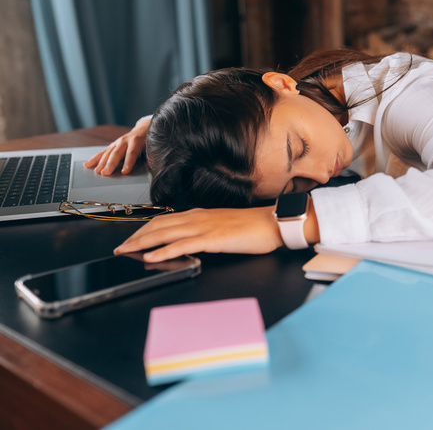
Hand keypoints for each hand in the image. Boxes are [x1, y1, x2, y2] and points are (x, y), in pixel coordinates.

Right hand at [84, 116, 150, 174]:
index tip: (125, 172)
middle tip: (105, 173)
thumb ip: (152, 154)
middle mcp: (125, 140)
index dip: (128, 163)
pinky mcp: (112, 145)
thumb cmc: (149, 139)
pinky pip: (102, 152)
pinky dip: (95, 159)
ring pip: (107, 153)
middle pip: (116, 154)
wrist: (144, 128)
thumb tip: (154, 164)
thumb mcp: (153, 145)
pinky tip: (87, 164)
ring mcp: (117, 143)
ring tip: (97, 171)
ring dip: (101, 163)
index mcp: (136, 140)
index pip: (132, 153)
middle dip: (110, 164)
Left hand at [113, 207, 283, 261]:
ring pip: (165, 234)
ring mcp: (204, 227)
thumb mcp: (224, 227)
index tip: (131, 239)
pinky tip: (151, 257)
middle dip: (136, 237)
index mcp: (200, 215)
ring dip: (142, 244)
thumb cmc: (254, 227)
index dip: (144, 229)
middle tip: (119, 248)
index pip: (164, 220)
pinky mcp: (212, 239)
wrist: (273, 223)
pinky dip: (163, 251)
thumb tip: (191, 242)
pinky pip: (182, 245)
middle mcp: (198, 218)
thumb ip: (206, 231)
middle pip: (158, 226)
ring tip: (126, 252)